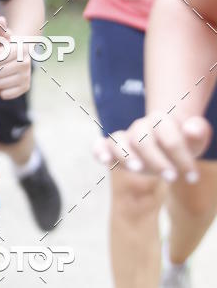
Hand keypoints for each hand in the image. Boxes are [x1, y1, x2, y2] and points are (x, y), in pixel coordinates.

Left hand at [0, 16, 30, 99]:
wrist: (17, 55)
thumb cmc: (5, 45)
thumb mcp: (1, 36)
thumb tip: (0, 20)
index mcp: (20, 49)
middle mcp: (26, 63)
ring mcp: (27, 77)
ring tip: (0, 73)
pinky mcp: (25, 88)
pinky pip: (4, 94)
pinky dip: (1, 89)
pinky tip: (4, 81)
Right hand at [93, 113, 211, 182]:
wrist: (169, 144)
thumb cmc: (185, 143)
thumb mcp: (196, 139)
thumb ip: (198, 131)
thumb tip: (191, 129)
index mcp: (160, 120)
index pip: (169, 136)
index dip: (181, 156)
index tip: (193, 177)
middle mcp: (140, 127)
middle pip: (143, 140)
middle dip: (157, 160)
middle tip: (172, 177)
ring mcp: (126, 138)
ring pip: (119, 140)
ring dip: (127, 156)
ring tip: (138, 169)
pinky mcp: (115, 150)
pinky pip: (102, 145)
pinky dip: (99, 150)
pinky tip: (104, 160)